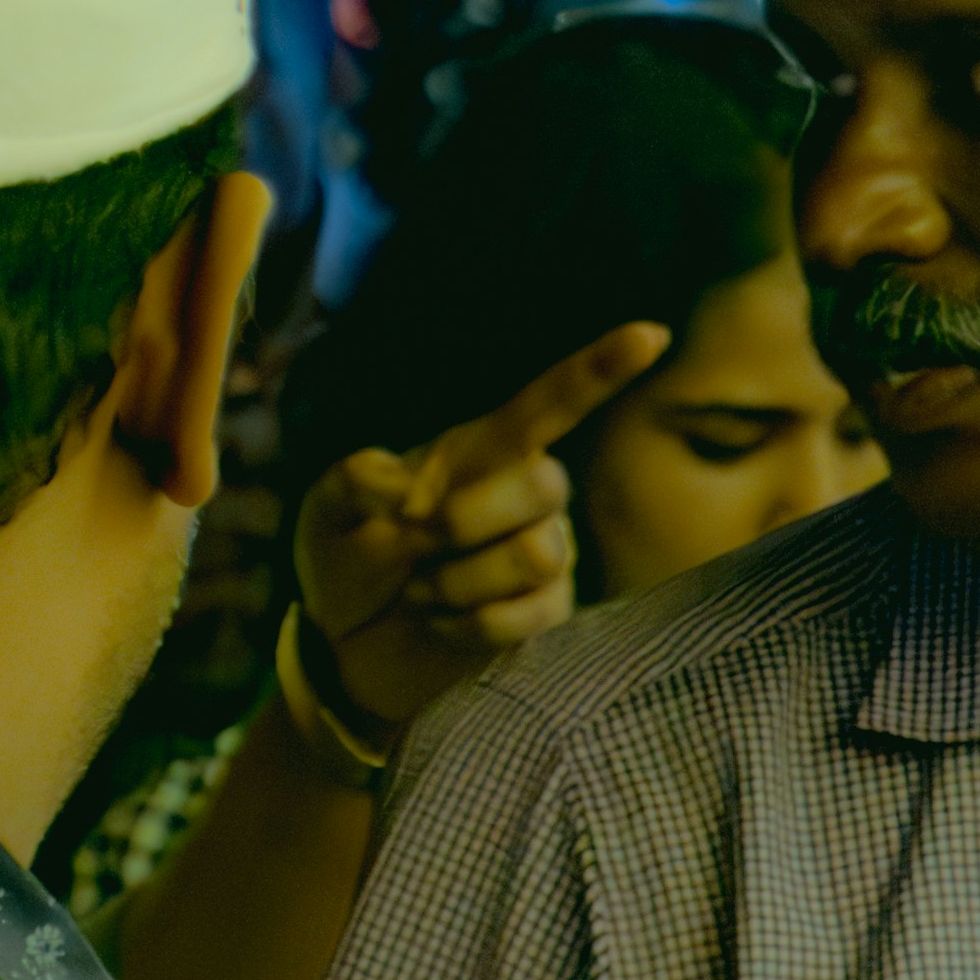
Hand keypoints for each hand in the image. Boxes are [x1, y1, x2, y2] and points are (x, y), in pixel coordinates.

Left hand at [292, 322, 669, 734]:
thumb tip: (403, 484)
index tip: (650, 334)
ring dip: (458, 580)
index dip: (599, 369)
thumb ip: (356, 480)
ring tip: (419, 589)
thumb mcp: (329, 509)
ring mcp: (543, 554)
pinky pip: (531, 614)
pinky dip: (468, 623)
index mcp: (478, 450)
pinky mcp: (544, 616)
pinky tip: (438, 622)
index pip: (550, 402)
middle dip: (466, 519)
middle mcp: (523, 494)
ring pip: (538, 554)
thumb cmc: (347, 559)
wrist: (346, 645)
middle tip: (412, 543)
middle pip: (546, 484)